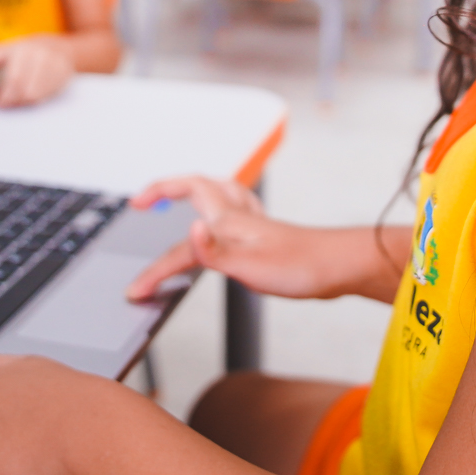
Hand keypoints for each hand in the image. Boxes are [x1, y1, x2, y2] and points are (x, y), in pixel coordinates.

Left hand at [0, 35, 73, 106]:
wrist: (61, 48)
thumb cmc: (29, 51)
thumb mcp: (7, 49)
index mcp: (23, 48)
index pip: (13, 78)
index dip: (4, 94)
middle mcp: (40, 54)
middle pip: (24, 89)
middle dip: (12, 100)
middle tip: (4, 102)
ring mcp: (54, 64)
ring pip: (36, 95)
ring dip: (24, 101)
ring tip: (18, 98)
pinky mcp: (64, 75)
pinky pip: (48, 95)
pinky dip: (38, 98)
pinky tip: (32, 95)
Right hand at [125, 175, 347, 300]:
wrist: (339, 267)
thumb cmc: (302, 267)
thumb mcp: (250, 267)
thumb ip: (213, 251)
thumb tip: (186, 230)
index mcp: (228, 222)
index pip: (179, 245)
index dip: (154, 267)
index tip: (136, 288)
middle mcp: (238, 216)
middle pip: (195, 187)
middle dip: (164, 189)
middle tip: (141, 201)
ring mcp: (252, 222)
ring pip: (217, 192)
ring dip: (191, 189)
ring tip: (175, 195)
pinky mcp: (264, 233)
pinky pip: (234, 206)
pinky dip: (220, 204)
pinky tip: (225, 216)